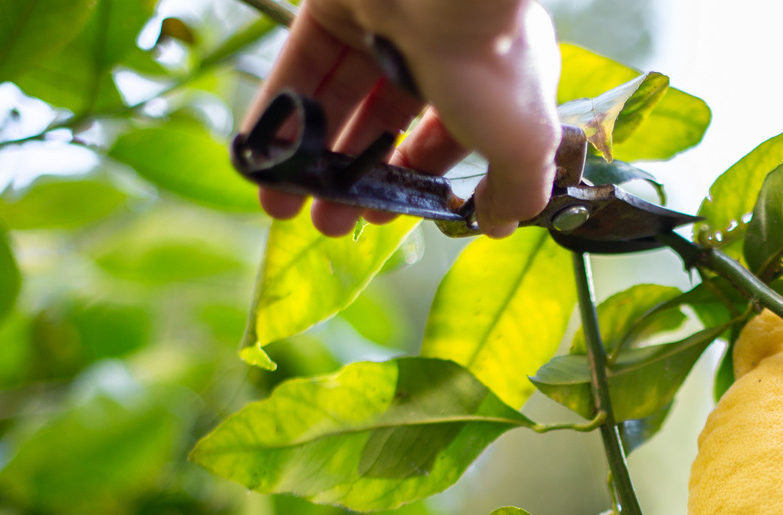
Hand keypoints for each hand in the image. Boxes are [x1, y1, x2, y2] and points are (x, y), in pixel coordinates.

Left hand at [246, 0, 561, 237]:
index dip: (414, 179)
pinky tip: (260, 156)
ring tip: (282, 204)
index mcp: (491, 79)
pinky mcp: (333, 8)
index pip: (446, 138)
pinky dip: (278, 112)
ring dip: (311, 155)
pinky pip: (302, 69)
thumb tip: (501, 225)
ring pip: (340, 101)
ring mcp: (383, 26)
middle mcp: (436, 50)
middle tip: (327, 222)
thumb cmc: (488, 64)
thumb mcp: (521, 145)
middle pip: (385, 123)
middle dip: (355, 179)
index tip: (386, 215)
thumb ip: (515, 190)